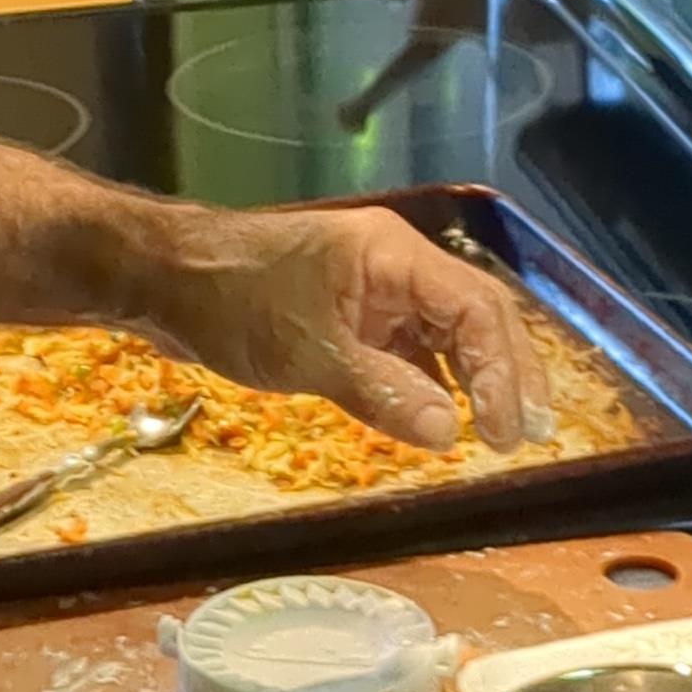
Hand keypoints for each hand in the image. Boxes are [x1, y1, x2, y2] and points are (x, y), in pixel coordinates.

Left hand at [136, 203, 549, 451]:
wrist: (164, 280)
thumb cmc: (231, 301)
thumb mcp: (306, 352)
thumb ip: (381, 390)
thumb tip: (448, 433)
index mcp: (393, 256)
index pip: (476, 309)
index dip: (502, 372)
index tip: (505, 432)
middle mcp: (394, 267)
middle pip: (476, 317)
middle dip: (507, 375)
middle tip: (527, 436)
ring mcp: (373, 290)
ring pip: (447, 334)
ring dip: (475, 381)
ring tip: (500, 434)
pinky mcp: (351, 315)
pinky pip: (410, 347)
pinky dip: (431, 383)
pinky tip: (444, 421)